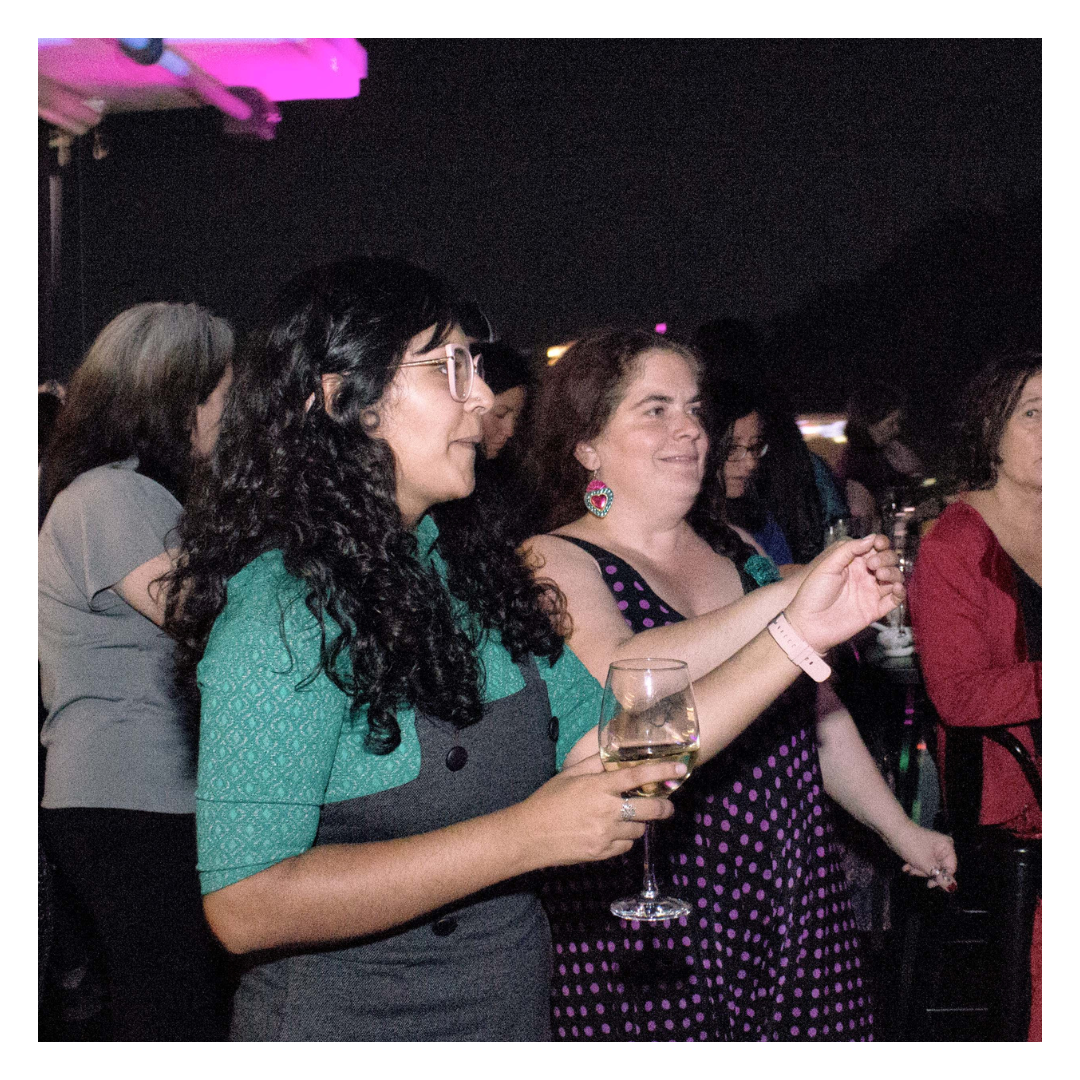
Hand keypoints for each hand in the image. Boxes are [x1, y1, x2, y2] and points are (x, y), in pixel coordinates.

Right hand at [507, 754, 680, 868]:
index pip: (637, 776)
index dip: (661, 770)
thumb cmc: (547, 800)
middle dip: (663, 806)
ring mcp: (606, 834)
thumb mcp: (569, 775)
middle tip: (666, 804)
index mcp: (598, 787)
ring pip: (639, 829)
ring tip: (630, 816)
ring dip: (639, 821)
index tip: (680, 768)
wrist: (529, 836)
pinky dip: (625, 837)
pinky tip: (614, 831)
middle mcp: (607, 811)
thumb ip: (594, 764)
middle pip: (649, 809)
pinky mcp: (602, 853)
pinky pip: (626, 845)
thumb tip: (612, 754)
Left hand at [785, 534, 903, 652]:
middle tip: (872, 564)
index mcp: (852, 562)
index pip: (874, 548)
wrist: (809, 624)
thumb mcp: (827, 565)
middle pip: (888, 560)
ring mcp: (871, 592)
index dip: (880, 543)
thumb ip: (849, 550)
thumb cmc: (813, 593)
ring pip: (894, 577)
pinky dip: (900, 591)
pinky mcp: (875, 609)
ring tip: (880, 574)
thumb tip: (872, 538)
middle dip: (886, 557)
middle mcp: (864, 575)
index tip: (879, 543)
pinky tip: (895, 587)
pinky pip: (895, 599)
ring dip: (893, 572)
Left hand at [891, 820, 957, 890]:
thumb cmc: (911, 845)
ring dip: (919, 870)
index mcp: (947, 847)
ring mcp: (932, 848)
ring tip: (908, 868)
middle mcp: (942, 847)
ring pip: (930, 867)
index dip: (941, 878)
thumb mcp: (926, 863)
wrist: (892, 831)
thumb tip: (953, 888)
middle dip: (926, 872)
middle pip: (940, 869)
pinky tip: (906, 867)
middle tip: (914, 872)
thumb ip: (940, 877)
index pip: (950, 869)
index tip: (930, 884)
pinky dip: (915, 866)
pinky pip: (923, 862)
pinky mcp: (923, 850)